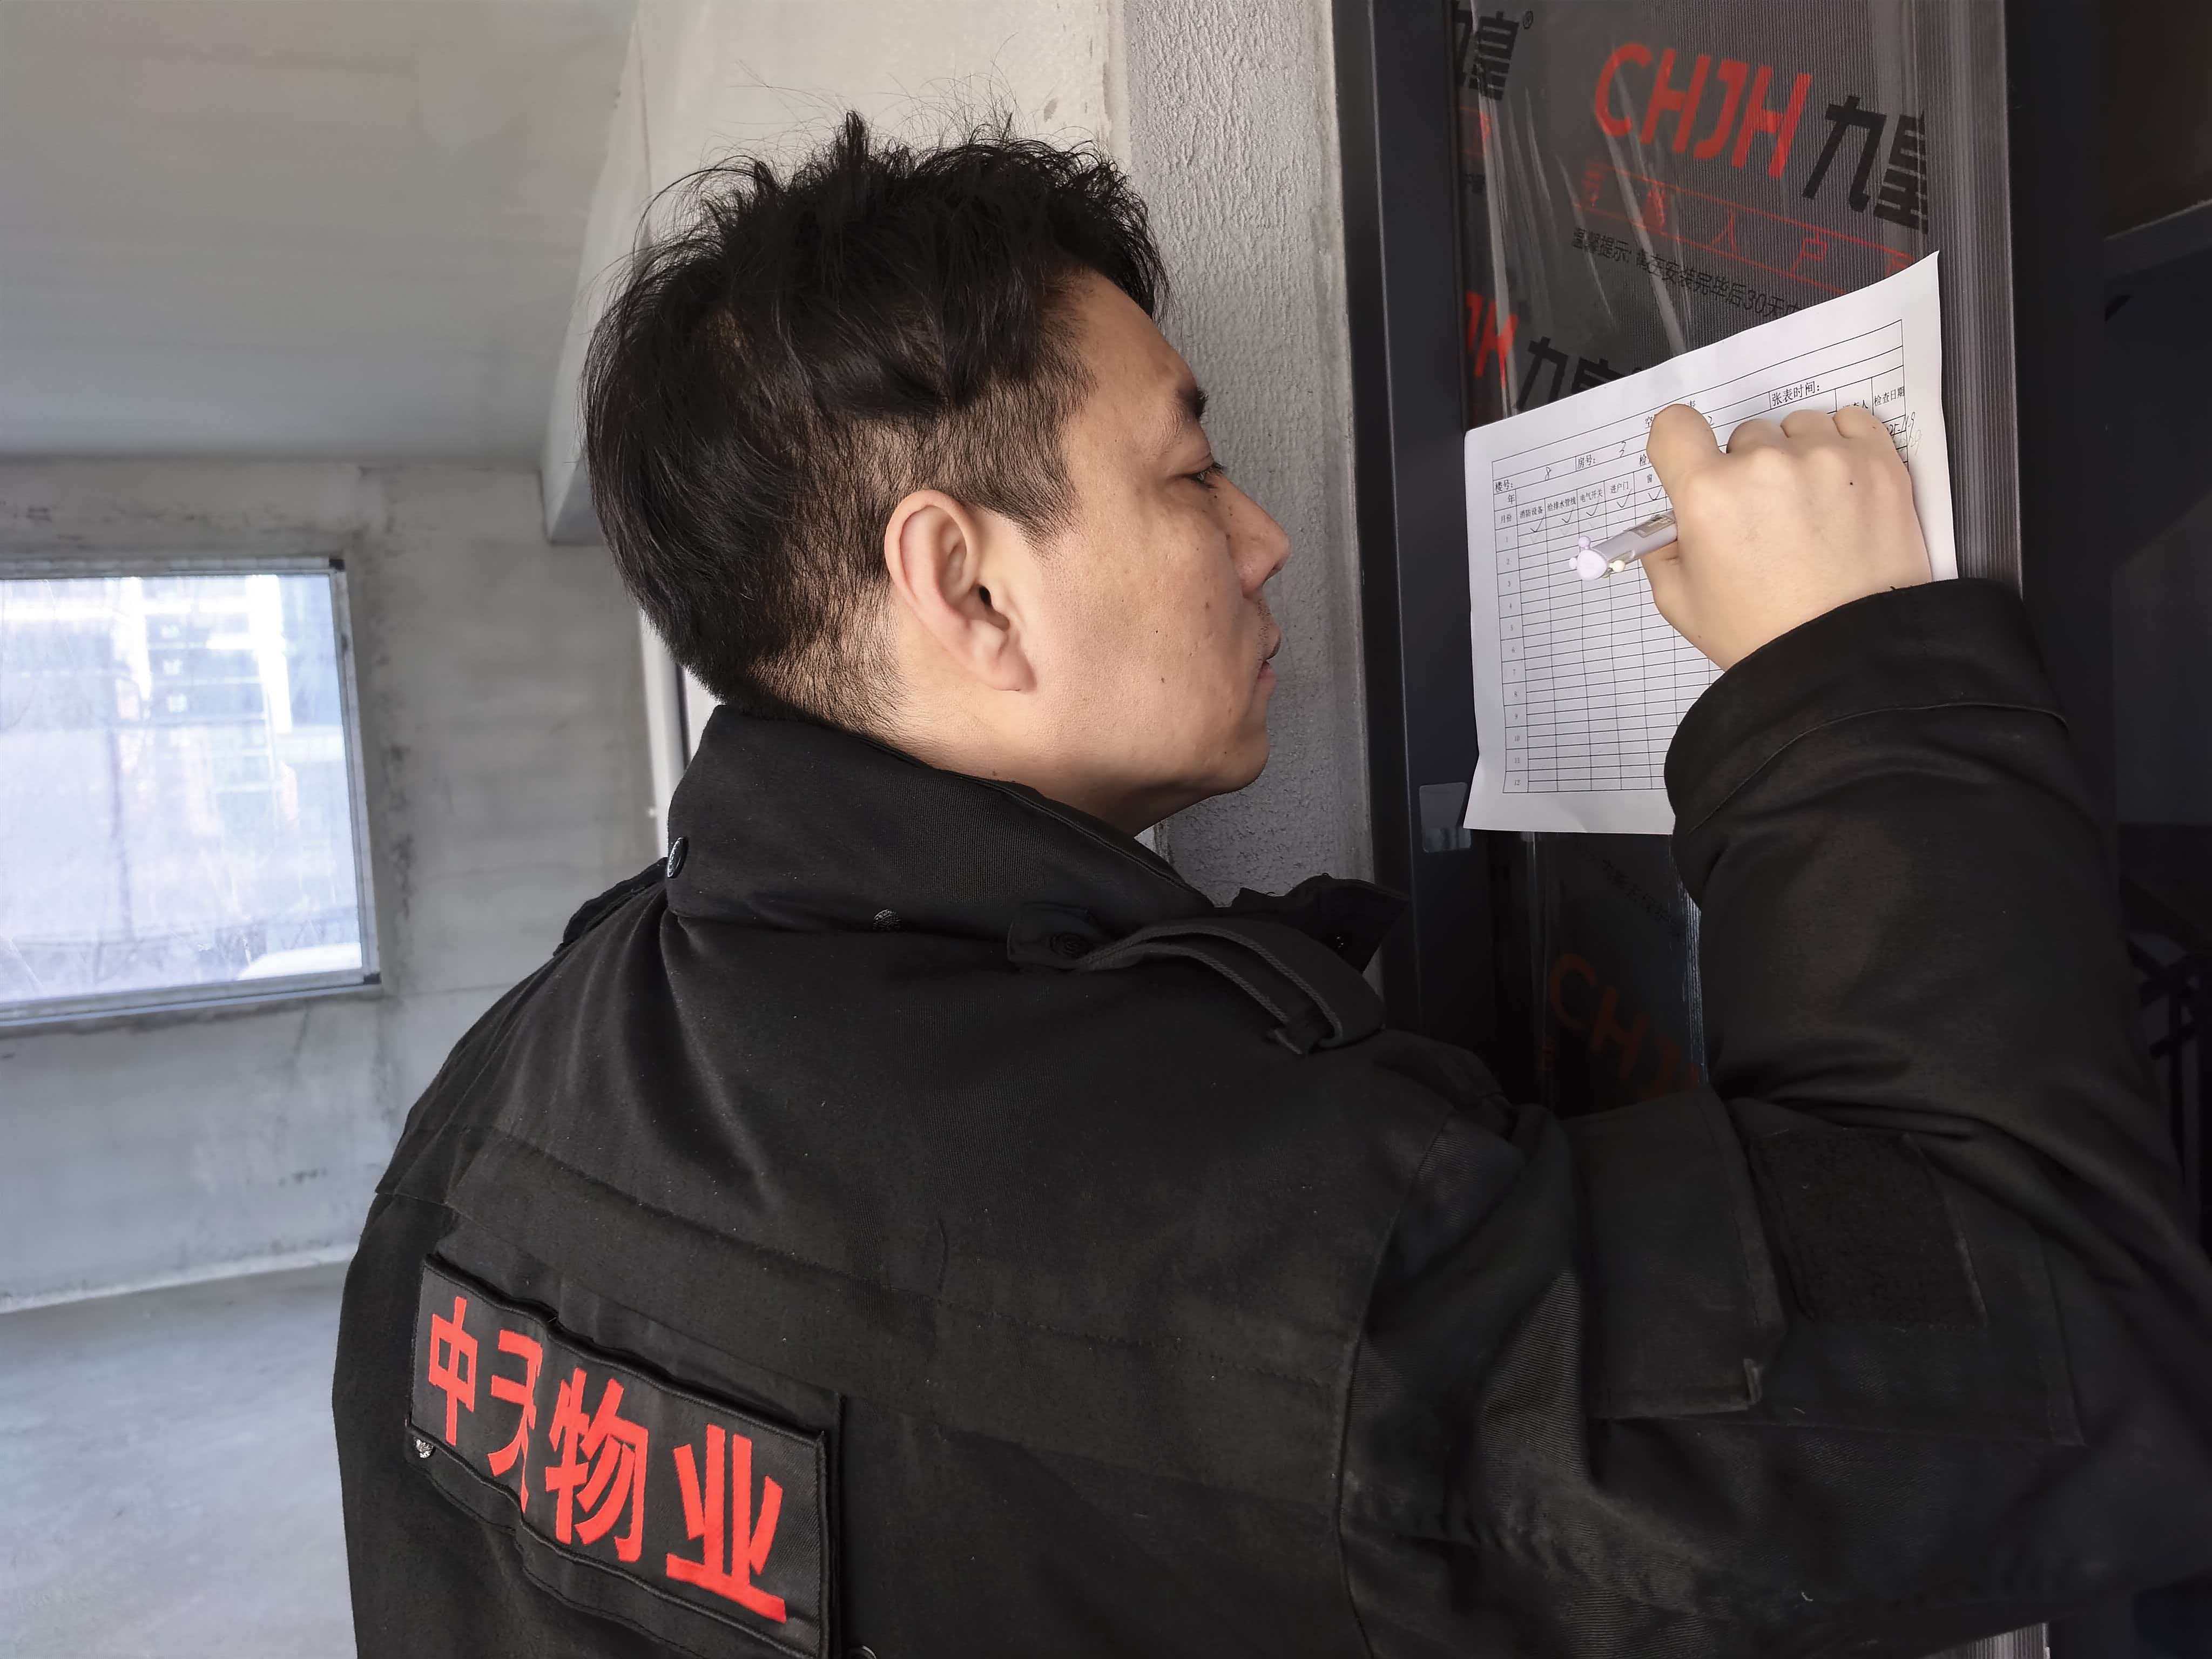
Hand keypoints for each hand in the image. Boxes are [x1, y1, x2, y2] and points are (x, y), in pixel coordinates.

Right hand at [1640, 402, 1930, 668]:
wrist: (1846, 660)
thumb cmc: (1764, 634)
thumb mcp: (1682, 603)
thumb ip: (1663, 549)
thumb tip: (1674, 518)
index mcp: (1708, 495)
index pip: (1675, 426)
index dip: (1679, 447)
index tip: (1694, 466)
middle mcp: (1765, 465)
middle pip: (1743, 437)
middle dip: (1747, 472)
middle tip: (1765, 521)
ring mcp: (1826, 458)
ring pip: (1797, 429)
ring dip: (1797, 457)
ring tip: (1809, 510)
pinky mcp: (1878, 462)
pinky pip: (1850, 422)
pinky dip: (1842, 446)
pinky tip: (1839, 488)